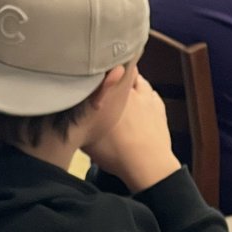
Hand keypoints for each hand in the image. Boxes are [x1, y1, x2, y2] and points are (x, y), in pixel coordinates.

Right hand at [83, 73, 180, 193]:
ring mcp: (150, 99)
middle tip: (112, 79)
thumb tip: (71, 113)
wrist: (147, 163)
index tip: (101, 70)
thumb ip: (81, 123)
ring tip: (127, 90)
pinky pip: (153, 95)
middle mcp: (134, 91)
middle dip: (121, 73)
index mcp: (117, 94)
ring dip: (135, 83)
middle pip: (129, 71)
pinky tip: (142, 102)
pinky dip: (147, 96)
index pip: (114, 68)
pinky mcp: (160, 109)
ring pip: (142, 82)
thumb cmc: (115, 151)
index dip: (108, 67)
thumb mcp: (88, 140)